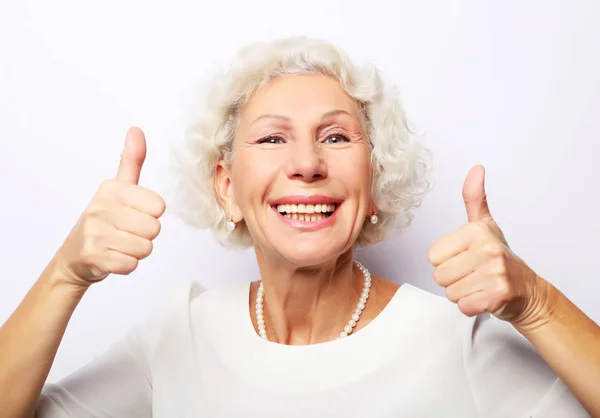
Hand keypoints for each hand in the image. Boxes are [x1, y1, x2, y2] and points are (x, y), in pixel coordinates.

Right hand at [54, 127, 165, 287]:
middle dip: (144, 235)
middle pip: (154, 229)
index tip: (132, 214)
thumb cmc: (103, 221)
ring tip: (118, 245)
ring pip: (145, 248)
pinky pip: (132, 264)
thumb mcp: (117, 188)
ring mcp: (95, 232)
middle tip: (124, 232)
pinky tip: (112, 257)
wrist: (74, 257)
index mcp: (111, 188)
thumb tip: (136, 129)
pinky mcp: (94, 257)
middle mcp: (100, 207)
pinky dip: (126, 265)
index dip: (150, 215)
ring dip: (136, 251)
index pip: (159, 207)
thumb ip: (131, 160)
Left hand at [427, 165, 551, 325]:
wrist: (527, 291)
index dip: (446, 262)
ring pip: (450, 292)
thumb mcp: (485, 225)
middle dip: (453, 280)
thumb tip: (476, 168)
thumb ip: (474, 198)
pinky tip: (485, 297)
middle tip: (473, 274)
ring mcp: (494, 272)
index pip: (432, 256)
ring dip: (462, 293)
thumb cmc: (499, 258)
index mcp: (476, 231)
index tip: (466, 259)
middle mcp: (487, 249)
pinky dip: (471, 307)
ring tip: (479, 285)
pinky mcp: (498, 295)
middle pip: (439, 275)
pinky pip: (463, 306)